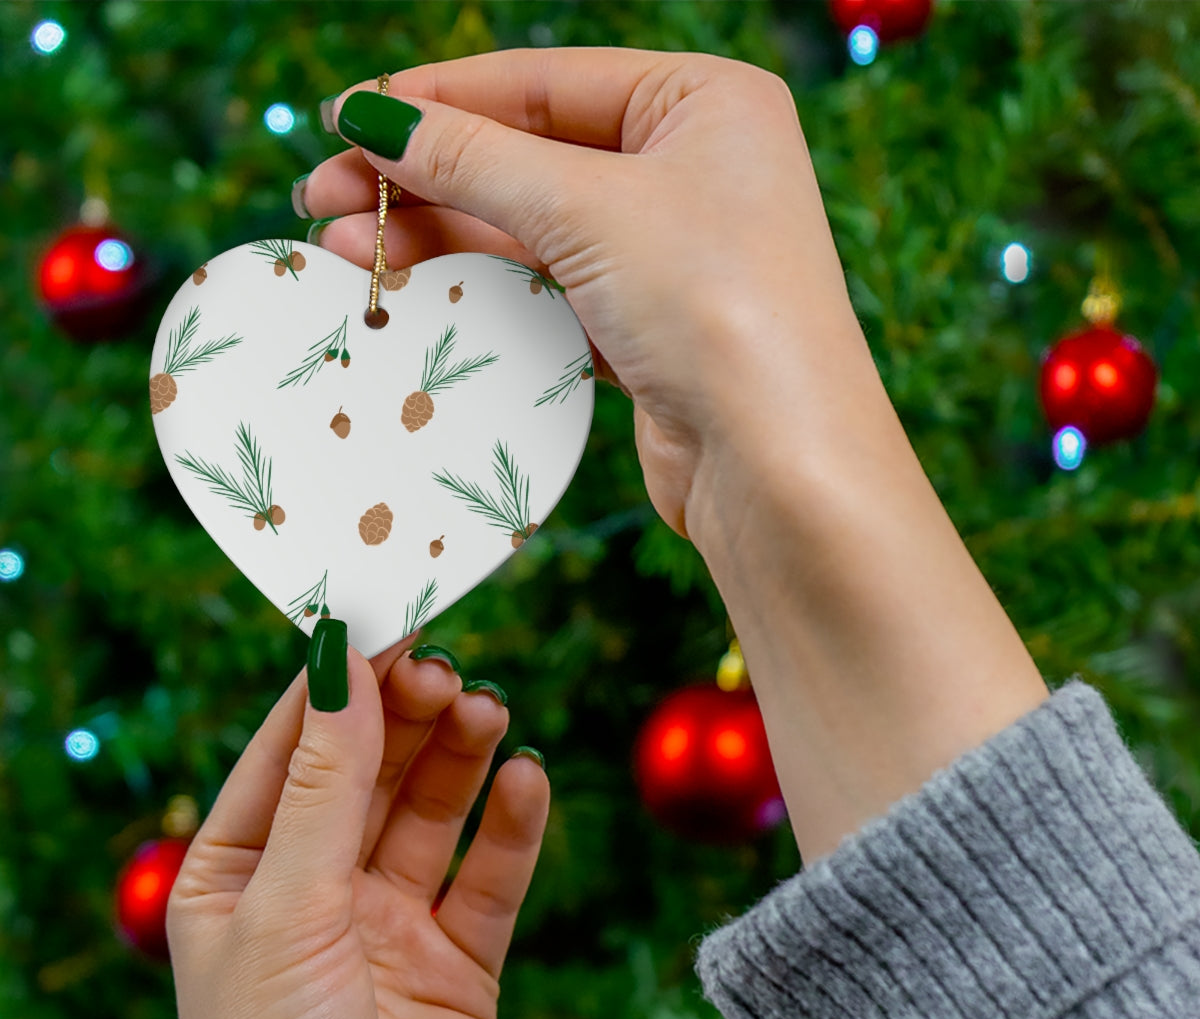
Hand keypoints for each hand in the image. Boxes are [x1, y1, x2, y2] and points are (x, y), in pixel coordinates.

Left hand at [167, 634, 548, 1018]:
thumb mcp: (287, 909)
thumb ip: (325, 785)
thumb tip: (340, 661)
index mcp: (240, 874)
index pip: (292, 748)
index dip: (338, 682)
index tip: (385, 616)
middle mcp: (316, 890)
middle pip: (371, 770)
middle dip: (406, 715)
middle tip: (446, 668)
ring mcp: (390, 924)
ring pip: (433, 811)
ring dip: (461, 757)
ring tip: (489, 711)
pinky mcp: (459, 962)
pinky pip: (491, 876)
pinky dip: (512, 826)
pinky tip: (527, 781)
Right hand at [300, 49, 1047, 862]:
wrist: (779, 465)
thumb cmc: (714, 307)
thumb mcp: (587, 210)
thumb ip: (474, 159)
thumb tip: (371, 119)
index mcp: (704, 102)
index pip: (544, 82)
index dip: (437, 99)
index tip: (345, 119)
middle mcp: (692, 169)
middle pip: (529, 155)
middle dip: (424, 176)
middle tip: (324, 196)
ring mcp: (671, 253)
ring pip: (532, 228)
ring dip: (440, 235)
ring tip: (344, 247)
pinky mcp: (648, 328)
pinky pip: (549, 289)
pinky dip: (483, 288)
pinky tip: (413, 287)